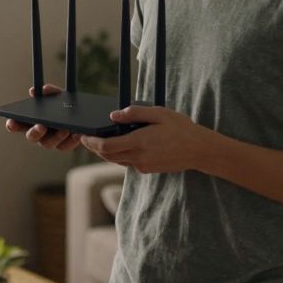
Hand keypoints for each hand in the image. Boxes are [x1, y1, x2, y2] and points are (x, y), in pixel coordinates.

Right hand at [3, 83, 82, 152]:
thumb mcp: (60, 96)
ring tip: (65, 129)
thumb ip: (52, 92)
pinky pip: (64, 146)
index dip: (13, 125)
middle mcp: (39, 132)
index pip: (17, 124)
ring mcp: (50, 140)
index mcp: (32, 120)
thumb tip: (43, 89)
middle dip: (34, 132)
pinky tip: (76, 133)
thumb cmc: (65, 106)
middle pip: (31, 137)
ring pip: (48, 143)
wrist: (82, 117)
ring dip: (56, 137)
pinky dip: (70, 140)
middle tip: (41, 126)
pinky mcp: (63, 145)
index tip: (11, 122)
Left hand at [80, 105, 213, 173]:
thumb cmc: (181, 128)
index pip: (106, 147)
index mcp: (139, 142)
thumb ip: (135, 113)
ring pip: (116, 160)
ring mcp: (142, 166)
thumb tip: (113, 116)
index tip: (83, 136)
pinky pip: (127, 162)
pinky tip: (123, 144)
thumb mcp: (159, 113)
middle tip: (87, 137)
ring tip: (101, 139)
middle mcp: (138, 157)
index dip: (91, 142)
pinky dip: (120, 154)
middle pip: (107, 156)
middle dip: (94, 147)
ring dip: (106, 152)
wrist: (199, 150)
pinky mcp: (147, 169)